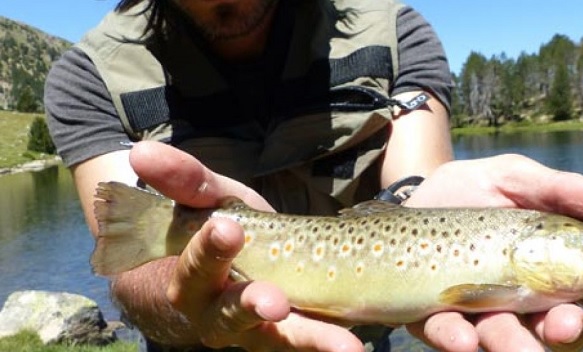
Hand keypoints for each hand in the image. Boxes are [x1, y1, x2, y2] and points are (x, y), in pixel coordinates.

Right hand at [130, 141, 364, 350]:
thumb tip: (140, 152)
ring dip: (308, 340)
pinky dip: (331, 344)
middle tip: (273, 302)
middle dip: (249, 306)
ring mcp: (258, 330)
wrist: (228, 271)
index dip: (207, 250)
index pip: (195, 266)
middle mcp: (218, 315)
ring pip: (278, 339)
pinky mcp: (293, 334)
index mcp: (191, 280)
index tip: (226, 228)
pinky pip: (309, 343)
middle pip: (229, 315)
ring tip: (341, 345)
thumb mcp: (205, 201)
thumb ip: (183, 179)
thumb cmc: (214, 230)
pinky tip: (355, 345)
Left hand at [403, 154, 582, 351]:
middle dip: (569, 331)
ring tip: (514, 348)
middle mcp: (534, 302)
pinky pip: (450, 337)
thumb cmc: (480, 189)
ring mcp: (487, 315)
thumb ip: (564, 190)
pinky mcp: (441, 320)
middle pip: (567, 331)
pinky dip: (457, 339)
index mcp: (566, 269)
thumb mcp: (517, 179)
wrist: (418, 193)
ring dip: (516, 346)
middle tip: (567, 324)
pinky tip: (463, 339)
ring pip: (511, 342)